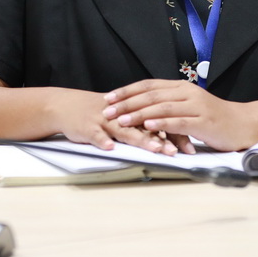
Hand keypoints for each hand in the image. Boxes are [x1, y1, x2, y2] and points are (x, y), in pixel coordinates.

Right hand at [49, 88, 178, 154]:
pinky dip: (102, 140)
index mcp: (133, 111)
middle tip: (177, 150)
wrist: (68, 106)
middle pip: (145, 126)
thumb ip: (144, 126)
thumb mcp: (123, 116)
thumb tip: (170, 137)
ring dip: (140, 139)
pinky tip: (109, 147)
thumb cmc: (99, 113)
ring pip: (124, 129)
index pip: (158, 121)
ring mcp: (105, 120)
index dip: (174, 132)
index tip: (189, 146)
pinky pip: (96, 135)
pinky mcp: (88, 127)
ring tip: (154, 147)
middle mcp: (122, 115)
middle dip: (163, 138)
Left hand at [102, 79, 257, 151]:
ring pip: (163, 107)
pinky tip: (149, 127)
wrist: (244, 124)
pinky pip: (179, 121)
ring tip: (122, 119)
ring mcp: (196, 106)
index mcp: (181, 87)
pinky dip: (163, 124)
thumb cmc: (214, 119)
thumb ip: (170, 105)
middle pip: (152, 95)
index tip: (108, 98)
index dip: (127, 91)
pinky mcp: (203, 121)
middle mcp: (187, 93)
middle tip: (107, 110)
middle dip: (127, 102)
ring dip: (140, 113)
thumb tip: (143, 109)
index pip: (149, 85)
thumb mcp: (190, 107)